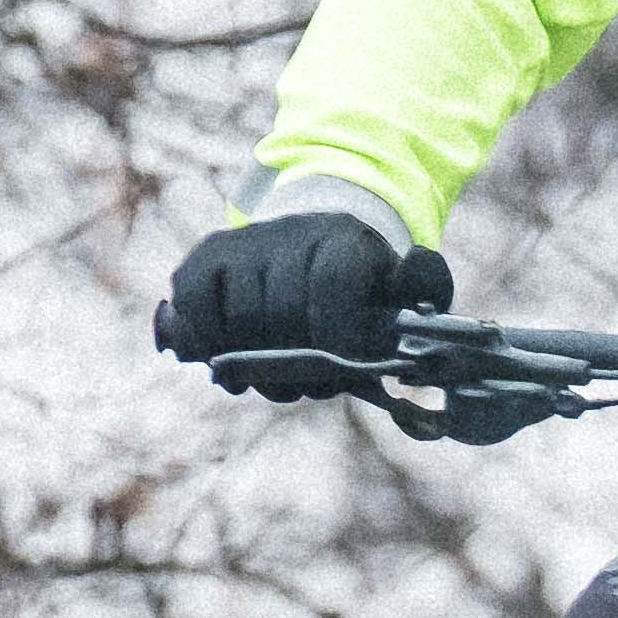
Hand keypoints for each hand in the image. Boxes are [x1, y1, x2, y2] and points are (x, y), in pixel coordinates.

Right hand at [156, 204, 444, 368]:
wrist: (315, 242)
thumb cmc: (364, 284)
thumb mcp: (402, 288)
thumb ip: (423, 294)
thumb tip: (420, 291)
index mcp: (346, 240)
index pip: (334, 283)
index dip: (340, 334)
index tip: (348, 365)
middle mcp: (292, 233)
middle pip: (282, 310)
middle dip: (298, 361)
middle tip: (314, 385)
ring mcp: (245, 243)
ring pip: (239, 317)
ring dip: (256, 363)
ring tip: (280, 378)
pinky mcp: (207, 256)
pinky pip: (194, 305)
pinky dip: (207, 342)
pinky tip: (231, 363)